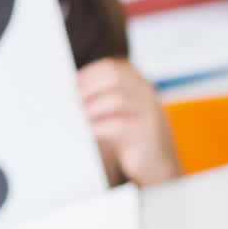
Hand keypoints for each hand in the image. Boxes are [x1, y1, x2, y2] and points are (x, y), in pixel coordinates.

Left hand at [78, 59, 182, 186]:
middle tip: (73, 102)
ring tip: (79, 118)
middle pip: (114, 76)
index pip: (111, 67)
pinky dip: (99, 127)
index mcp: (138, 82)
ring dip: (92, 108)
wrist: (157, 162)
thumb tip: (70, 94)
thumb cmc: (132, 135)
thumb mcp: (121, 110)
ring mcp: (148, 111)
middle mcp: (145, 92)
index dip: (88, 74)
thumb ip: (102, 98)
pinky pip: (119, 125)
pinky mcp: (145, 133)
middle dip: (89, 88)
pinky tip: (91, 132)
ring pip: (117, 98)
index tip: (72, 86)